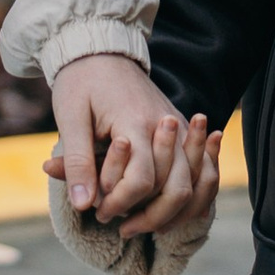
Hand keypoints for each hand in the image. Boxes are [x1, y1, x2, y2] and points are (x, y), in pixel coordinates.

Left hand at [43, 54, 221, 233]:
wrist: (101, 49)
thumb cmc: (80, 83)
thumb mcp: (70, 118)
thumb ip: (78, 161)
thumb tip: (82, 205)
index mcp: (136, 122)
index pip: (142, 180)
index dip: (120, 203)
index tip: (97, 211)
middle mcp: (167, 126)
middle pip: (177, 188)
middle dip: (149, 217)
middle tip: (117, 225)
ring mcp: (182, 128)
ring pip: (198, 184)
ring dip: (174, 213)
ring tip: (142, 225)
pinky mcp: (185, 130)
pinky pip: (204, 172)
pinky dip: (194, 197)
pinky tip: (173, 214)